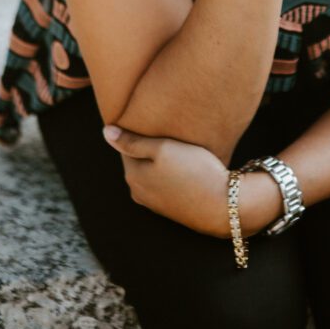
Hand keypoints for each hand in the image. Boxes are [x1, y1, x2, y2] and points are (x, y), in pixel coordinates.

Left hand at [102, 125, 230, 237]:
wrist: (224, 205)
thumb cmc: (193, 171)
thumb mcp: (163, 149)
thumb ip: (133, 141)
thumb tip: (106, 132)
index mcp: (132, 175)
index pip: (127, 145)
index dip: (140, 131)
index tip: (154, 120)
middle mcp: (138, 192)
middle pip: (139, 160)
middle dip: (150, 147)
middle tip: (169, 131)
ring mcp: (154, 203)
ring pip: (152, 173)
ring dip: (161, 161)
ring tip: (180, 148)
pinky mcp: (171, 208)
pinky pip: (164, 184)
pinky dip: (171, 174)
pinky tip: (186, 167)